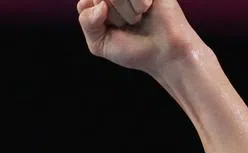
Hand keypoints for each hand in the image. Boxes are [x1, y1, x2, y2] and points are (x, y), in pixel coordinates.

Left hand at [77, 0, 202, 75]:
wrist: (163, 52)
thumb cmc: (131, 49)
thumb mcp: (99, 43)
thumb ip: (88, 23)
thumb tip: (100, 4)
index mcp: (98, 5)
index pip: (84, 4)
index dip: (96, 20)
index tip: (111, 29)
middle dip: (113, 18)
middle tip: (127, 25)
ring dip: (127, 13)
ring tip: (138, 18)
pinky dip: (140, 4)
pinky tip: (148, 9)